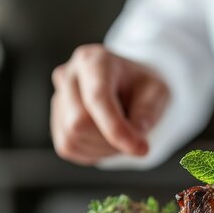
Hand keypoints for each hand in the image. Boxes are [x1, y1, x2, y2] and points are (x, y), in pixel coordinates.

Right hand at [51, 44, 169, 164]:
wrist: (128, 87)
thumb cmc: (141, 86)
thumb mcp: (157, 91)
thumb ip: (148, 112)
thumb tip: (133, 138)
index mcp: (93, 60)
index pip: (97, 98)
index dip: (117, 128)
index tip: (140, 149)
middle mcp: (68, 75)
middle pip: (79, 122)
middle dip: (112, 140)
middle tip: (136, 137)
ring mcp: (57, 98)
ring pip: (73, 138)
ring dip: (105, 148)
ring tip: (122, 133)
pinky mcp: (56, 122)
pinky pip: (69, 148)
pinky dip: (94, 152)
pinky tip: (108, 139)